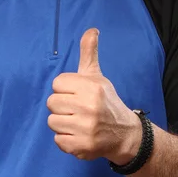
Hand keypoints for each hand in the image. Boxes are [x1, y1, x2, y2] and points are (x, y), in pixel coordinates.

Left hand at [46, 28, 138, 161]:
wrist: (125, 134)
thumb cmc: (106, 101)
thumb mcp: (98, 76)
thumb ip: (89, 52)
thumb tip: (92, 29)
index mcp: (91, 87)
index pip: (57, 84)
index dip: (65, 89)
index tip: (77, 95)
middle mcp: (89, 107)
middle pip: (51, 103)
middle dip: (62, 106)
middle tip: (77, 109)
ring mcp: (85, 129)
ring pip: (52, 122)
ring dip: (63, 123)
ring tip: (78, 122)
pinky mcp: (82, 147)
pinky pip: (58, 140)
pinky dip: (66, 139)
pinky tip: (79, 135)